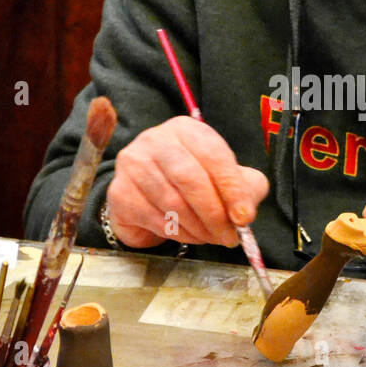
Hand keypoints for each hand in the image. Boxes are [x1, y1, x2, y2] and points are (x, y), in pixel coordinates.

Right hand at [106, 117, 268, 248]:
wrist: (148, 195)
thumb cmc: (193, 182)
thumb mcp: (225, 177)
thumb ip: (244, 188)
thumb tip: (244, 213)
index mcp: (187, 130)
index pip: (213, 155)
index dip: (232, 189)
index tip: (244, 217)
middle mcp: (156, 140)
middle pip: (190, 179)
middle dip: (214, 214)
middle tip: (228, 237)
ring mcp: (134, 164)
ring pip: (172, 203)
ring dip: (198, 228)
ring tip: (211, 237)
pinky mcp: (120, 192)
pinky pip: (155, 219)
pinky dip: (178, 234)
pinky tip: (189, 235)